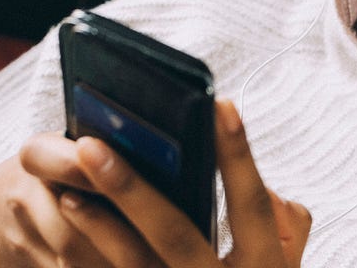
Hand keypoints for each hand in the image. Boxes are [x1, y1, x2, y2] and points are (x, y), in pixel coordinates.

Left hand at [27, 99, 312, 266]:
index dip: (239, 157)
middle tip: (90, 145)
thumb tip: (263, 183)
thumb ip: (286, 226)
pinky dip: (92, 250)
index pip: (254, 207)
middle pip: (176, 235)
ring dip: (98, 223)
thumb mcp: (288, 267)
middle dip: (132, 189)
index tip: (221, 105)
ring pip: (136, 264)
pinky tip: (74, 211)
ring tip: (68, 185)